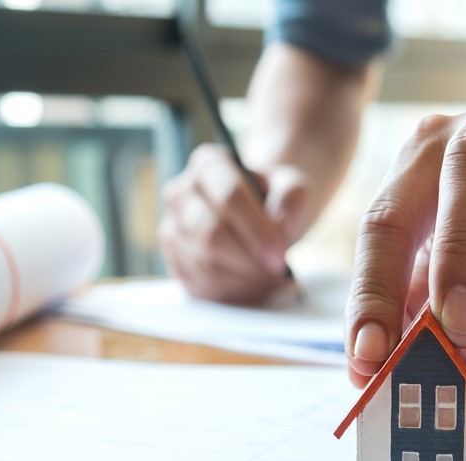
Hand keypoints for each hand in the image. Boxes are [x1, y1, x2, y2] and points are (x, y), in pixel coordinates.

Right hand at [159, 144, 310, 304]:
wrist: (259, 213)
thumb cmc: (274, 198)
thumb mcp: (293, 186)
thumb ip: (293, 196)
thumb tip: (283, 226)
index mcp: (208, 162)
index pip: (229, 197)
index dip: (257, 230)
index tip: (280, 255)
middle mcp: (181, 192)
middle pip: (211, 234)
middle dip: (248, 260)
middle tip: (277, 272)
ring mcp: (172, 227)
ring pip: (203, 263)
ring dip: (242, 279)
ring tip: (270, 279)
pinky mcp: (174, 259)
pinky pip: (197, 284)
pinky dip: (230, 292)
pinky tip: (252, 286)